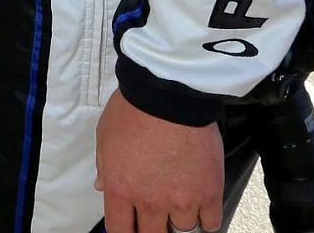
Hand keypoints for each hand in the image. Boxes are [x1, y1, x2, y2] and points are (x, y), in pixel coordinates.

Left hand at [95, 90, 222, 232]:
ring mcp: (182, 200)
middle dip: (152, 226)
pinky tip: (201, 206)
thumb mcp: (105, 137)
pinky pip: (211, 222)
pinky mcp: (209, 192)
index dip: (126, 231)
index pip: (121, 231)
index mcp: (121, 190)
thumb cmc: (133, 110)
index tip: (131, 226)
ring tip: (180, 200)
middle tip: (156, 214)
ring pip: (183, 229)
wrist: (168, 94)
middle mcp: (150, 202)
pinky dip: (206, 217)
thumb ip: (104, 167)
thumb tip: (102, 186)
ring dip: (179, 217)